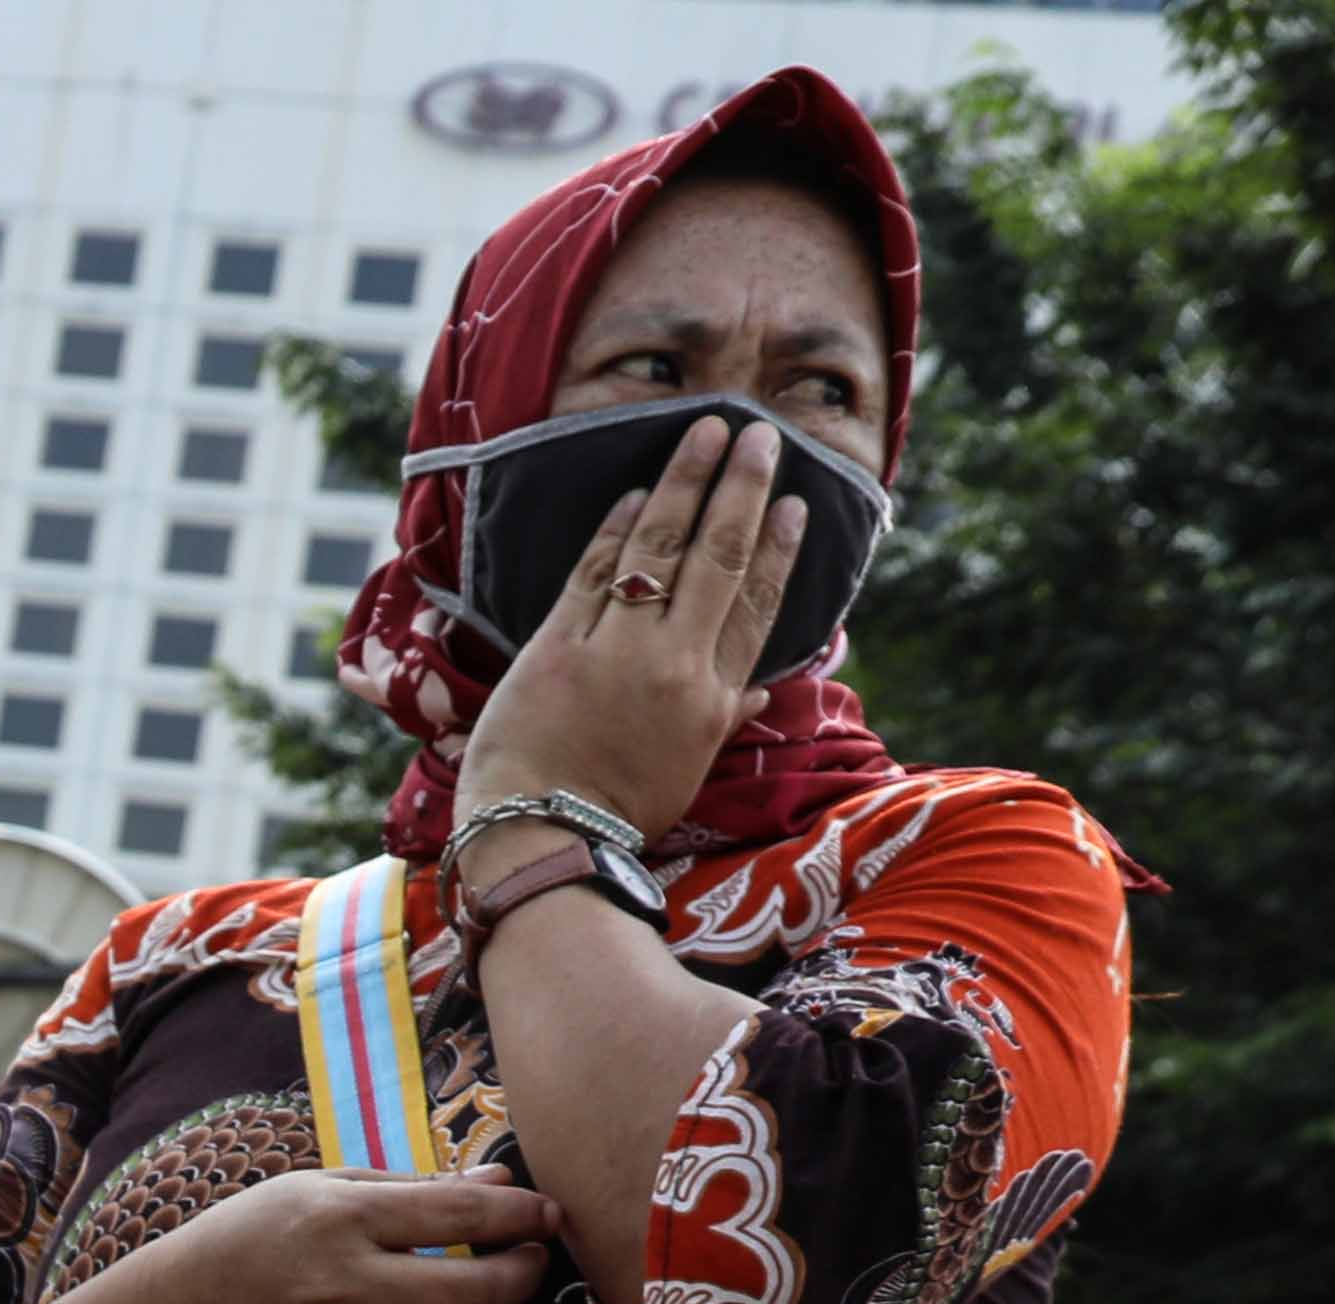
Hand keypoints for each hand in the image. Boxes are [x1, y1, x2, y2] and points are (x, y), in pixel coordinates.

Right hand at [140, 1168, 564, 1303]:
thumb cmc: (259, 1236)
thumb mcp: (325, 1188)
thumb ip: (415, 1187)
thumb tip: (503, 1180)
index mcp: (341, 1219)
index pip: (460, 1213)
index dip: (520, 1214)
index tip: (545, 1215)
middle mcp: (341, 1286)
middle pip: (472, 1290)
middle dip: (522, 1275)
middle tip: (528, 1263)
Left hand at [452, 409, 805, 847]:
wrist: (539, 840)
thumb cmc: (612, 813)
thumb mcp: (687, 773)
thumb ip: (723, 719)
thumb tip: (761, 687)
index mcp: (713, 699)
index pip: (757, 607)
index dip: (778, 550)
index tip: (794, 504)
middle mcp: (674, 666)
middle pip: (719, 560)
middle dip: (742, 491)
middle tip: (760, 436)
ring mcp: (617, 653)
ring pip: (661, 551)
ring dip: (685, 484)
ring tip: (705, 432)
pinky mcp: (558, 648)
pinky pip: (595, 574)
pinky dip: (617, 528)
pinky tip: (634, 493)